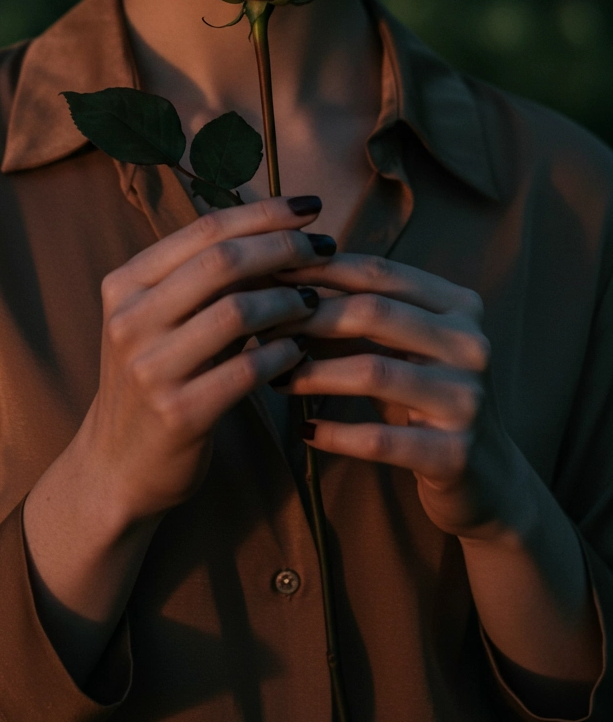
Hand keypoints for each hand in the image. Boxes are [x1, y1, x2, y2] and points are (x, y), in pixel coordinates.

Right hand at [84, 195, 333, 529]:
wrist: (116, 467)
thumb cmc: (154, 379)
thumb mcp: (159, 320)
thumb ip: (202, 279)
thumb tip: (276, 228)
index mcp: (124, 284)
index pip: (204, 229)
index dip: (264, 213)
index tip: (311, 206)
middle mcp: (130, 320)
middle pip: (222, 261)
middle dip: (283, 249)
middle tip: (324, 250)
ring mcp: (150, 368)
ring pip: (236, 311)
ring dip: (287, 300)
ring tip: (314, 301)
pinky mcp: (179, 414)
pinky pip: (247, 370)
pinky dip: (283, 351)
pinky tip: (299, 349)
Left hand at [275, 253, 522, 540]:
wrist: (486, 478)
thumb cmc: (426, 398)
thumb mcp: (404, 347)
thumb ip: (360, 312)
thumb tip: (282, 278)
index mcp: (460, 305)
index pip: (380, 273)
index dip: (320, 269)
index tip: (268, 272)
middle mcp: (471, 344)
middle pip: (374, 312)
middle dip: (309, 316)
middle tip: (260, 325)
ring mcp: (467, 400)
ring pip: (373, 372)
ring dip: (312, 372)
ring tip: (272, 375)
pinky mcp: (454, 454)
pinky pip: (380, 439)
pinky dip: (336, 433)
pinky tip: (305, 430)